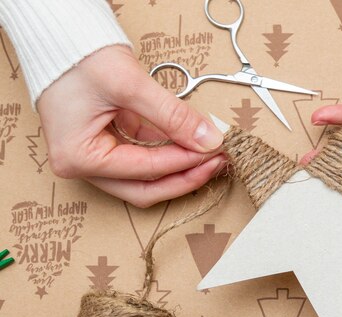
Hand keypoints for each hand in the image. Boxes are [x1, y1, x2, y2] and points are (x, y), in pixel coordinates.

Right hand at [37, 45, 224, 206]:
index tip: (214, 151)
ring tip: (210, 154)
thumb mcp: (130, 84)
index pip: (145, 169)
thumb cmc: (78, 57)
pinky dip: (168, 155)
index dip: (185, 161)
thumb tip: (208, 139)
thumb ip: (172, 115)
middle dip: (184, 177)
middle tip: (216, 161)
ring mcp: (93, 158)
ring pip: (145, 180)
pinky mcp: (106, 146)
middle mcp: (82, 165)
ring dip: (179, 169)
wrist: (61, 37)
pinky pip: (143, 160)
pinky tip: (192, 145)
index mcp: (78, 156)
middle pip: (144, 188)